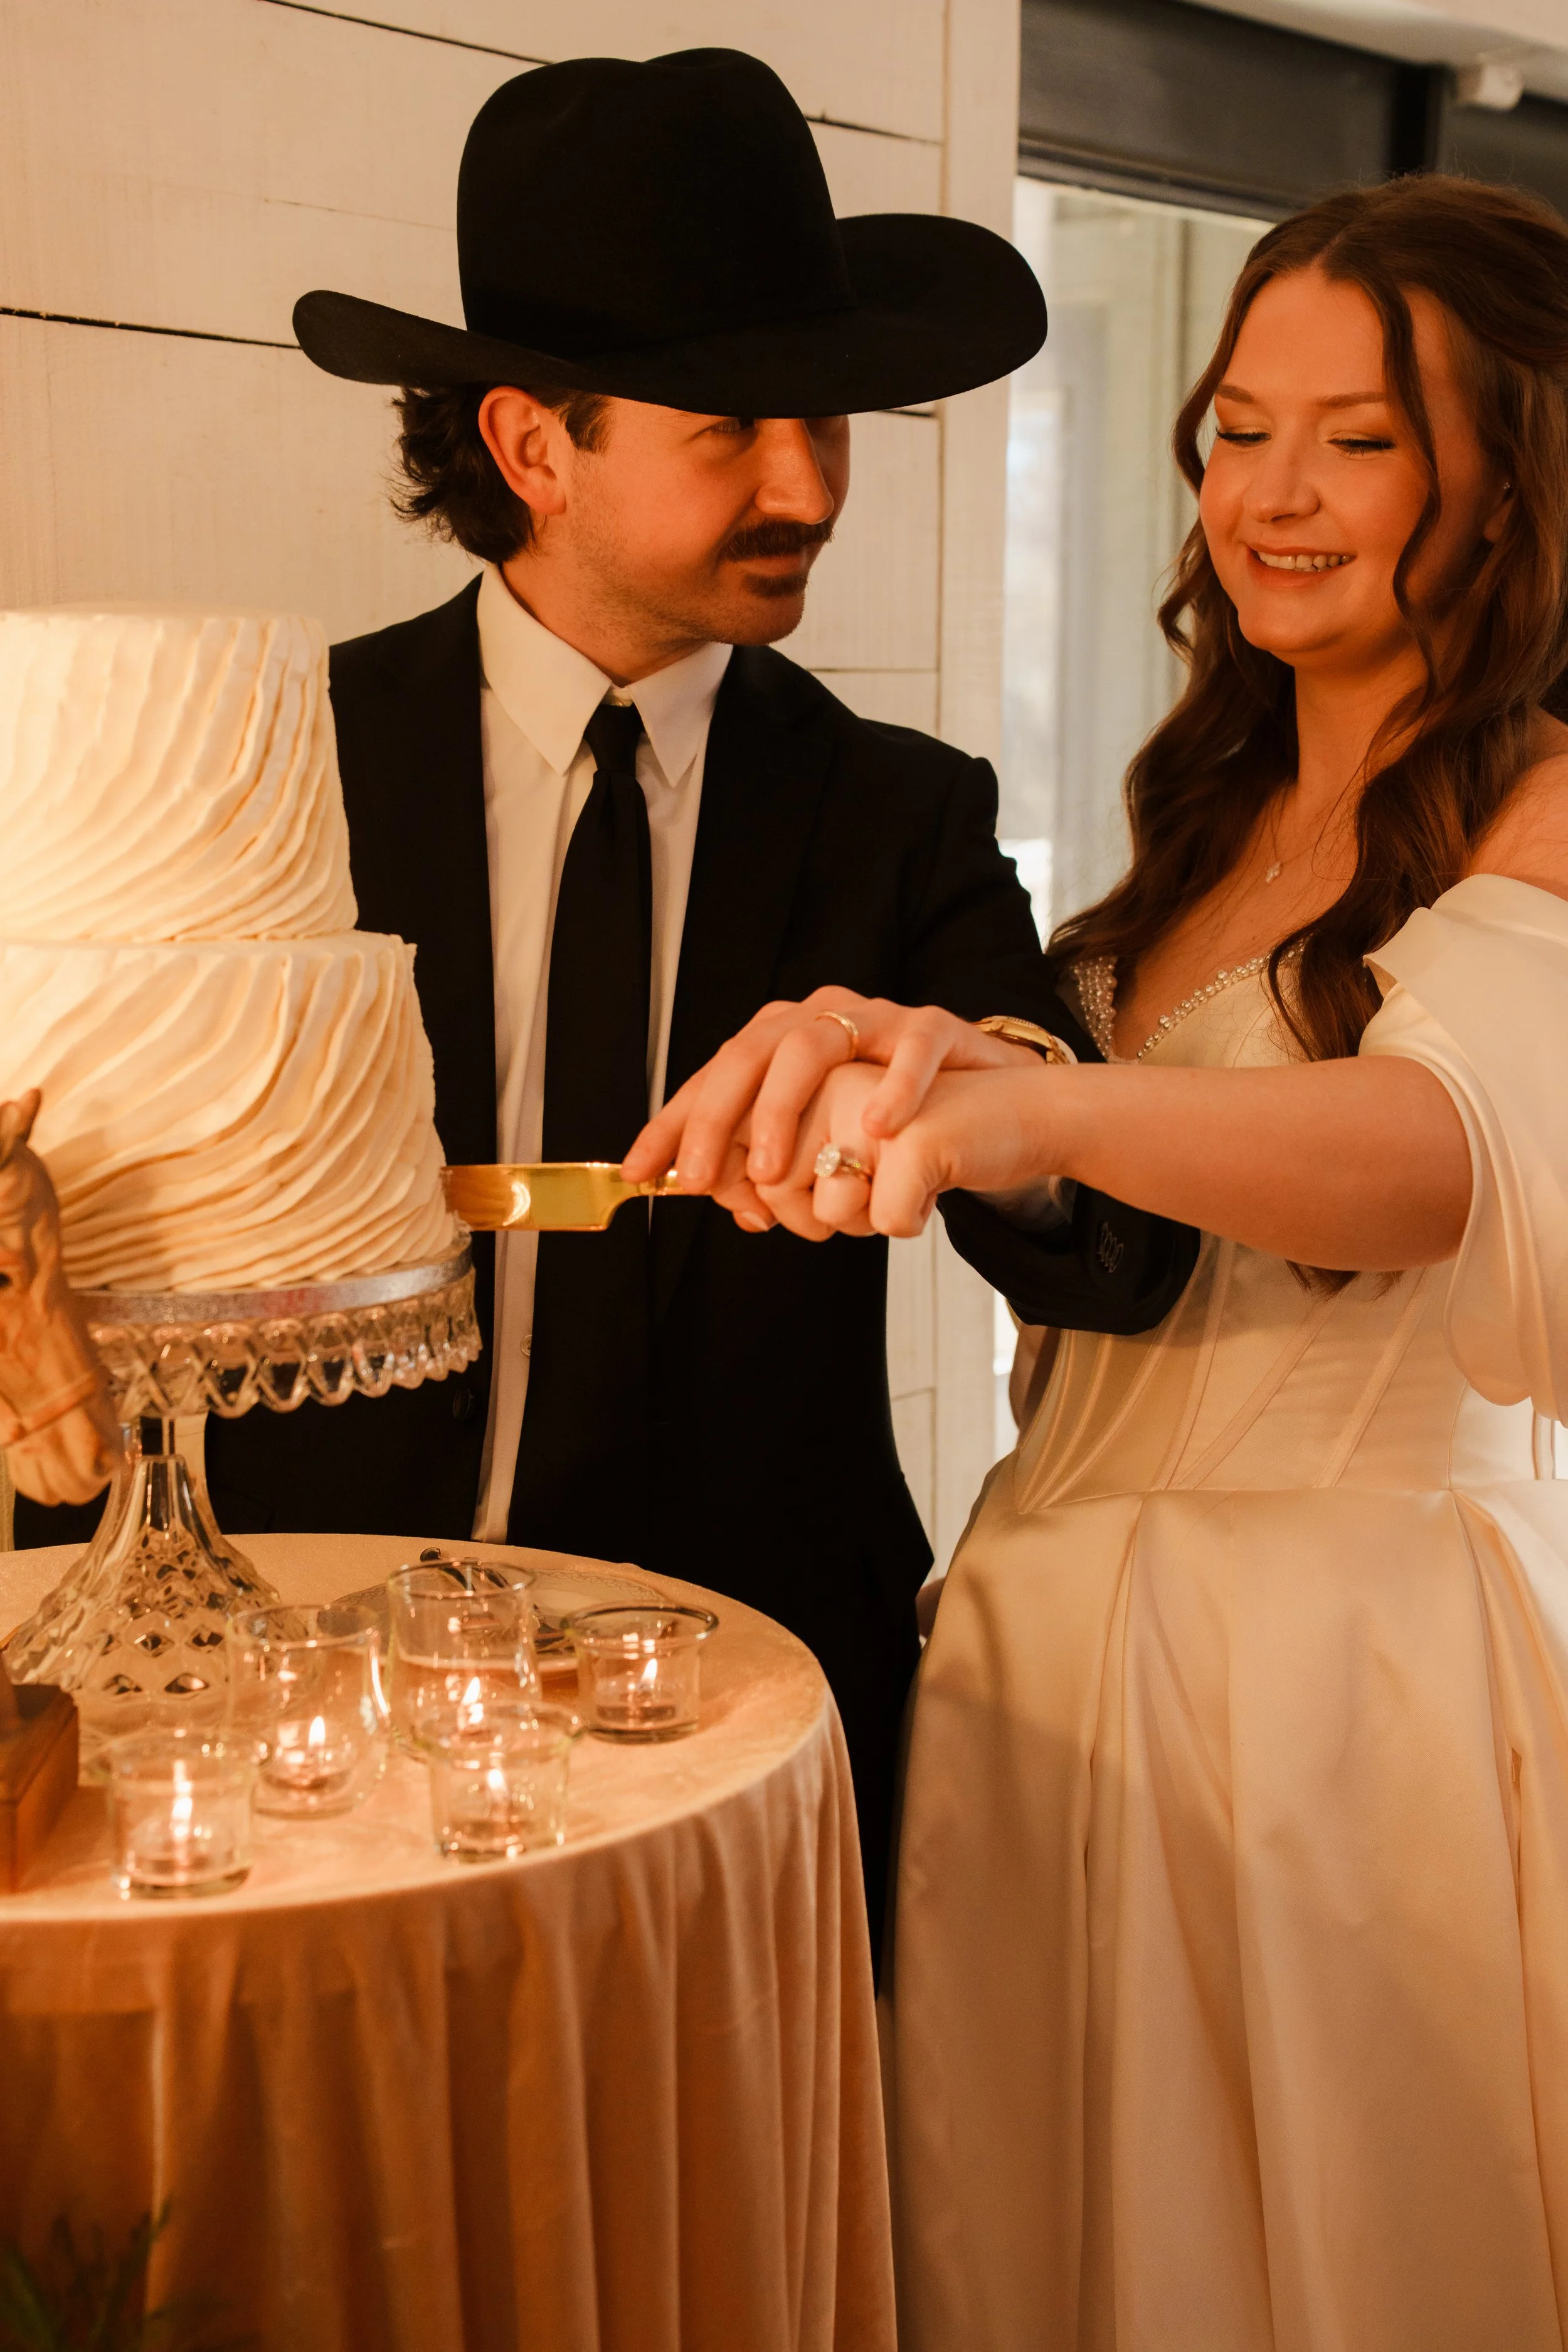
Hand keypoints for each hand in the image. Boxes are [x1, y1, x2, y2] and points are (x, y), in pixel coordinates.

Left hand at [624, 987, 1035, 1230]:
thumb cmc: (901, 1128)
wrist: (992, 1107)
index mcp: (785, 1042)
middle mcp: (822, 1019)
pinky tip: (878, 1129)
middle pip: (752, 1054)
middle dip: (717, 1118)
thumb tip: (742, 1208)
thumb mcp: (830, 1147)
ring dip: (785, 1106)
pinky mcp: (936, 1029)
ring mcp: (878, 1019)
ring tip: (774, 1169)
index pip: (716, 1077)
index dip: (674, 1123)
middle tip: (702, 1179)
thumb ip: (783, 1172)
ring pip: (815, 1042)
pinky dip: (894, 1085)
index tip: (640, 1171)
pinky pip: (912, 1047)